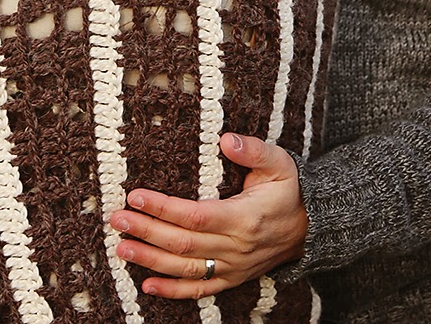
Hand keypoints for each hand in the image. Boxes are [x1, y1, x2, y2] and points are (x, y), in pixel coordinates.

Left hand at [108, 132, 307, 298]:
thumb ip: (253, 150)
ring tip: (121, 248)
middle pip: (183, 243)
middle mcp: (235, 247)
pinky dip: (172, 291)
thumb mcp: (279, 162)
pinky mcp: (232, 278)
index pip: (194, 215)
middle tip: (117, 220)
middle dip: (146, 231)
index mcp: (243, 218)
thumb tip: (225, 139)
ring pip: (185, 269)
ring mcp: (233, 267)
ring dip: (150, 260)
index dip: (163, 208)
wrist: (313, 225)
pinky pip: (199, 289)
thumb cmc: (290, 189)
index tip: (136, 195)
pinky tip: (146, 286)